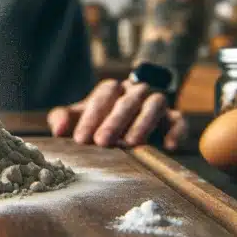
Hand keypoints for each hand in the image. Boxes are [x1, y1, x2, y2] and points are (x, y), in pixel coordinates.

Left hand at [47, 78, 188, 150]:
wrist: (125, 122)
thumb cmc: (97, 121)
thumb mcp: (78, 118)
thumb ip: (63, 118)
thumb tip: (58, 129)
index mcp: (112, 89)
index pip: (104, 94)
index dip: (91, 116)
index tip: (80, 139)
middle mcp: (135, 91)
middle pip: (128, 99)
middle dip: (114, 121)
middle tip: (102, 142)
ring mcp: (156, 102)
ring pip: (154, 104)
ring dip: (143, 123)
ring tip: (131, 144)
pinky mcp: (173, 117)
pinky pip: (178, 120)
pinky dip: (175, 132)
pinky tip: (167, 147)